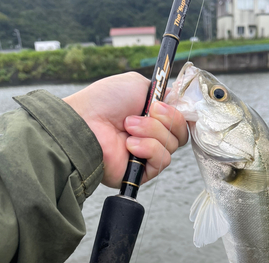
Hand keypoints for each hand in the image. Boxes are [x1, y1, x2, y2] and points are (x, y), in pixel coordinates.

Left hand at [63, 72, 188, 188]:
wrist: (86, 123)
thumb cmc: (105, 101)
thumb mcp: (138, 84)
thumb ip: (163, 91)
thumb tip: (177, 102)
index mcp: (152, 115)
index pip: (181, 118)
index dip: (180, 112)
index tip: (170, 103)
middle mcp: (152, 134)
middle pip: (181, 132)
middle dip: (168, 118)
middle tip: (148, 111)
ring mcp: (148, 154)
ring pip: (172, 145)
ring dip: (152, 131)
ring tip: (128, 127)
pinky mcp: (143, 171)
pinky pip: (162, 160)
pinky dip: (148, 148)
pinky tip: (129, 144)